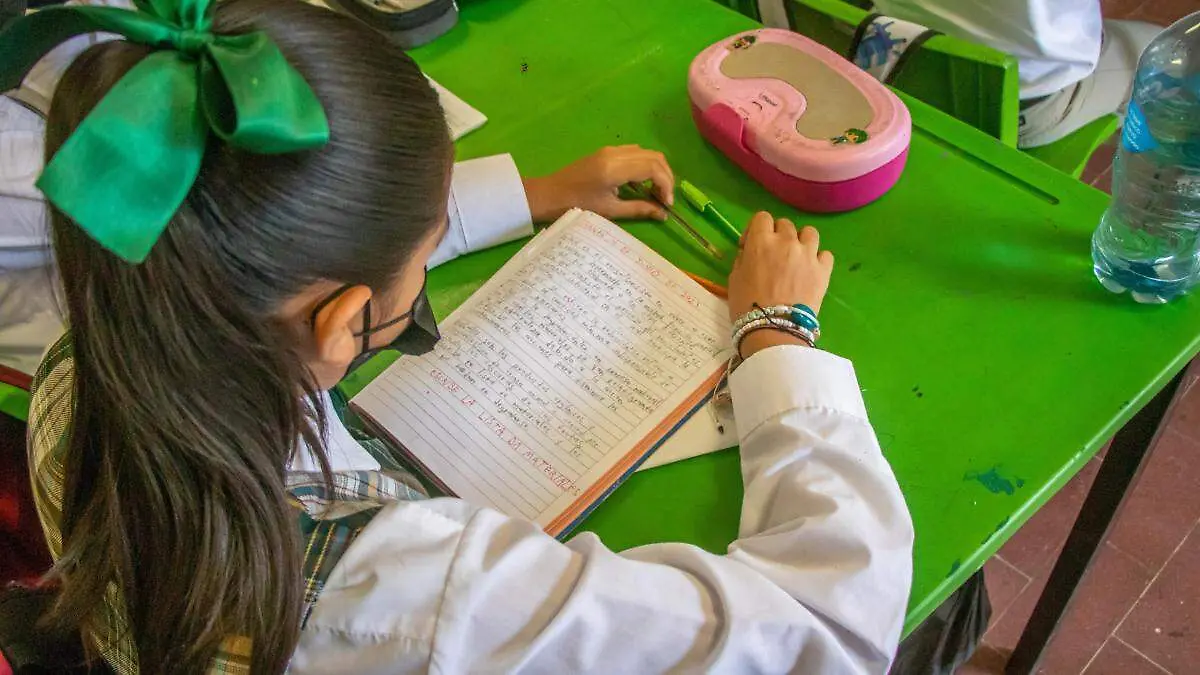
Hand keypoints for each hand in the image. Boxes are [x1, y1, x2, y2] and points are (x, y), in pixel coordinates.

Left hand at [522, 145, 674, 222]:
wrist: (549, 194)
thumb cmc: (577, 206)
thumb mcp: (610, 211)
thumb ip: (639, 209)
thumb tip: (663, 214)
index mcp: (615, 167)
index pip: (653, 167)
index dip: (666, 185)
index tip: (667, 204)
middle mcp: (616, 153)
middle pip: (654, 157)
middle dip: (666, 177)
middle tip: (665, 199)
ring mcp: (611, 150)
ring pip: (646, 153)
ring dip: (657, 170)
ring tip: (656, 193)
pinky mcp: (607, 152)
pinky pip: (635, 153)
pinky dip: (645, 166)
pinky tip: (642, 184)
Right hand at [727, 212, 833, 356]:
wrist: (774, 329)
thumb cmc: (746, 305)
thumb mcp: (734, 279)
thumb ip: (743, 259)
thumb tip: (750, 253)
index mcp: (761, 241)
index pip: (762, 217)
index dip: (755, 229)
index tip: (751, 245)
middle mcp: (786, 241)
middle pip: (785, 224)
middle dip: (777, 235)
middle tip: (774, 254)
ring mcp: (808, 254)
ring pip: (809, 232)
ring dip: (801, 241)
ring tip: (797, 257)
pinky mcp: (824, 270)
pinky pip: (825, 254)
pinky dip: (818, 259)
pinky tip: (811, 270)